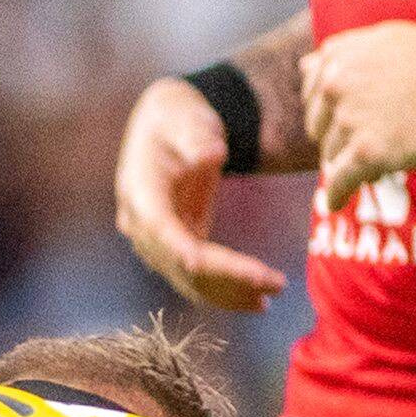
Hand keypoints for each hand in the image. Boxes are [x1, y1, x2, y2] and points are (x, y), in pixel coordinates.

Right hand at [113, 80, 283, 310]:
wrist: (167, 124)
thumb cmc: (179, 117)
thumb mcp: (186, 118)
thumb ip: (196, 135)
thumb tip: (211, 155)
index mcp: (139, 193)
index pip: (166, 234)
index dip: (200, 258)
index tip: (242, 272)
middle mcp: (141, 224)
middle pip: (181, 265)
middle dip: (228, 280)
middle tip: (275, 285)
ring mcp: (155, 239)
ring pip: (188, 279)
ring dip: (228, 294)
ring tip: (270, 299)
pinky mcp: (174, 245)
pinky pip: (196, 276)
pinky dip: (223, 290)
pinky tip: (255, 298)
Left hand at [304, 21, 415, 203]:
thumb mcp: (382, 39)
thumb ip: (341, 54)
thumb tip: (304, 66)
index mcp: (336, 60)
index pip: (313, 96)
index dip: (331, 112)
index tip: (345, 121)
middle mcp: (335, 88)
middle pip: (321, 128)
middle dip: (340, 137)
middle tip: (368, 141)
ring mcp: (350, 121)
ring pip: (333, 155)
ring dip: (351, 161)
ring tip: (379, 159)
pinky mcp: (368, 152)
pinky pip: (341, 180)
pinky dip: (337, 194)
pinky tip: (337, 202)